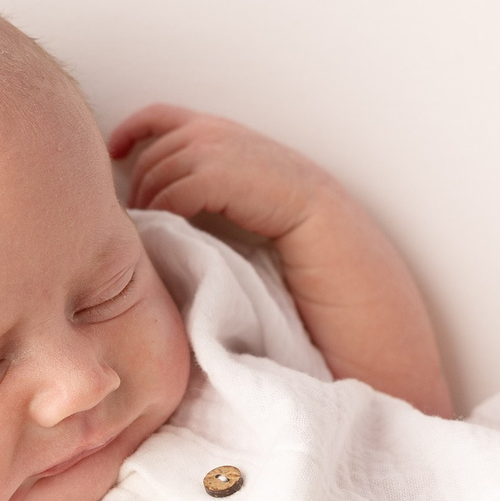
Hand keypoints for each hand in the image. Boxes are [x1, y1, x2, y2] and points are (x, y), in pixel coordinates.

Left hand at [105, 103, 454, 416]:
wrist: (385, 373)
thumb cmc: (319, 353)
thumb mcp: (240, 294)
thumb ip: (204, 254)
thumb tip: (140, 244)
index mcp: (269, 187)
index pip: (193, 127)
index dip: (146, 130)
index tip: (114, 154)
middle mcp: (284, 173)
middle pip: (182, 137)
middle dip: (143, 174)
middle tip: (133, 229)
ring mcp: (296, 182)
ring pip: (192, 152)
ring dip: (157, 192)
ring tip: (154, 240)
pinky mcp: (305, 199)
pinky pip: (214, 176)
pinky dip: (180, 199)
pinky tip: (178, 236)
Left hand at [107, 104, 336, 240]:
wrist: (317, 216)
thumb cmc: (279, 206)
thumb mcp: (237, 173)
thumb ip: (203, 168)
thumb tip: (161, 189)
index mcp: (214, 127)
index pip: (157, 115)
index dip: (129, 131)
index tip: (114, 153)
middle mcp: (209, 131)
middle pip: (150, 157)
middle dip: (138, 188)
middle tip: (137, 219)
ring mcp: (211, 151)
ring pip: (156, 178)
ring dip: (149, 207)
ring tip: (150, 231)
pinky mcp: (214, 176)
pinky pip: (171, 197)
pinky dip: (164, 216)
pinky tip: (170, 232)